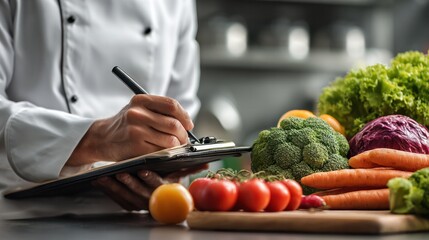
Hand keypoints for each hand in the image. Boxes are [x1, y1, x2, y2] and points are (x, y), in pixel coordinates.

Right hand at [67, 95, 193, 165]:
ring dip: (177, 146)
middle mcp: (138, 113)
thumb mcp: (138, 109)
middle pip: (174, 124)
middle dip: (183, 135)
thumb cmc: (126, 124)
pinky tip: (164, 153)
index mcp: (141, 100)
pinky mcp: (135, 146)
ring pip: (170, 140)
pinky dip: (167, 154)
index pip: (171, 105)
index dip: (184, 116)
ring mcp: (136, 130)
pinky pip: (161, 151)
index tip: (189, 125)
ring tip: (175, 147)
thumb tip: (187, 123)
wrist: (101, 138)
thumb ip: (159, 111)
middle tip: (184, 140)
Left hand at [92, 164, 207, 210]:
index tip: (144, 170)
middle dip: (130, 183)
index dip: (152, 179)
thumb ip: (191, 167)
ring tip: (105, 175)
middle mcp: (154, 201)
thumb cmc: (169, 179)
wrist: (161, 195)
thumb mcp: (180, 173)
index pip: (160, 187)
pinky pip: (116, 199)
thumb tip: (205, 162)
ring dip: (115, 187)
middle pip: (140, 194)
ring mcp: (140, 204)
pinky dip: (107, 190)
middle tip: (121, 172)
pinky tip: (100, 179)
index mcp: (168, 192)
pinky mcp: (128, 204)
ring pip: (126, 198)